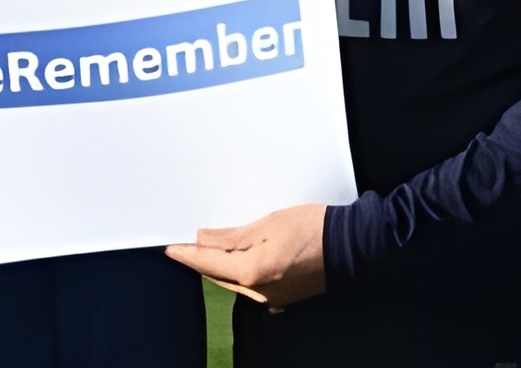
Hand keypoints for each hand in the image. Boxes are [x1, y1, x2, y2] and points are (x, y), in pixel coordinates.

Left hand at [166, 203, 328, 307]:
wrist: (350, 244)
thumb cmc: (313, 228)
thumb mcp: (267, 224)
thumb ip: (231, 237)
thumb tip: (203, 240)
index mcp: (253, 273)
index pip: (208, 265)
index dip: (187, 255)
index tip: (170, 248)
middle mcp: (260, 292)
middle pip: (219, 276)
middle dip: (200, 261)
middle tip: (183, 245)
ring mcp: (272, 297)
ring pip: (234, 282)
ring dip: (218, 266)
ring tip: (204, 248)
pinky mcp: (283, 296)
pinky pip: (251, 285)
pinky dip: (238, 272)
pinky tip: (233, 259)